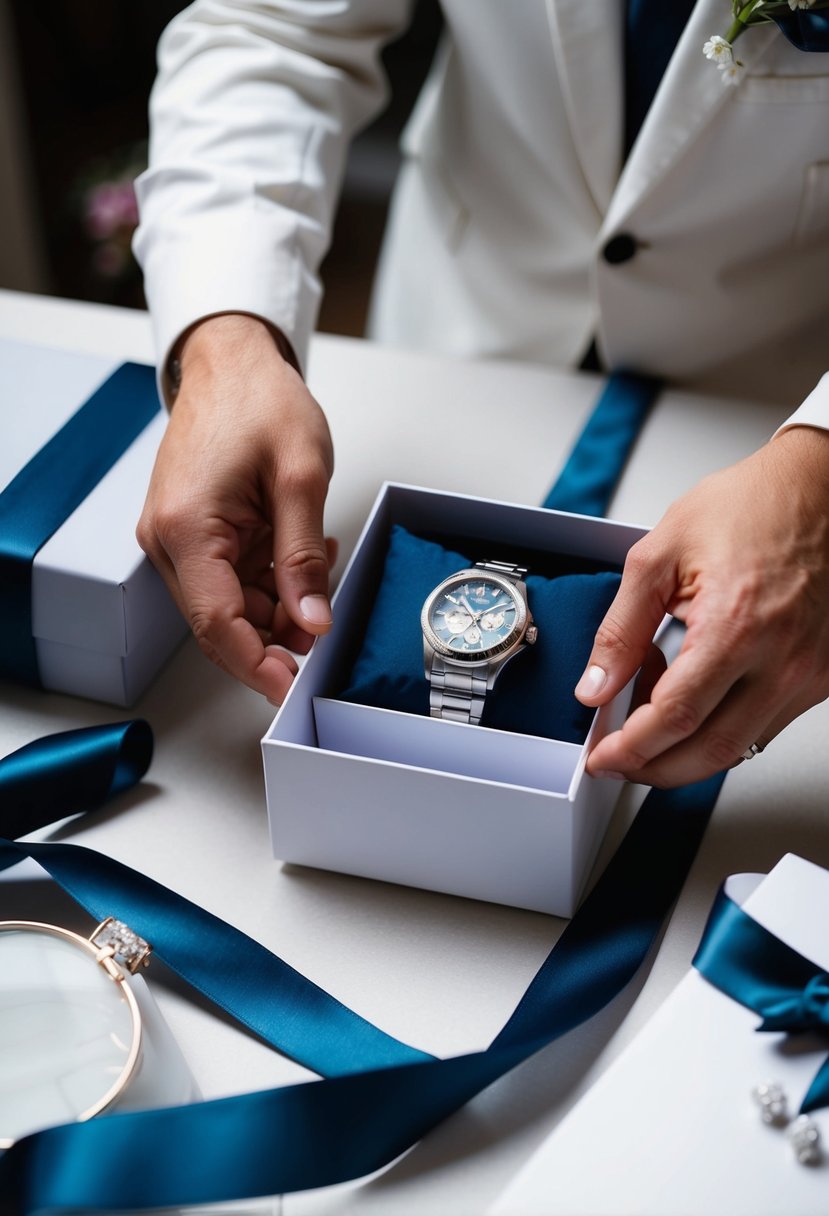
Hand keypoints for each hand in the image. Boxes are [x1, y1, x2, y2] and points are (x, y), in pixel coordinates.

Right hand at [137, 314, 335, 703]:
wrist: (232, 361)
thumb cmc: (259, 401)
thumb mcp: (300, 478)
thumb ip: (304, 558)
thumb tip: (312, 621)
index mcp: (187, 528)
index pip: (216, 623)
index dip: (255, 664)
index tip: (290, 687)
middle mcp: (168, 539)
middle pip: (220, 621)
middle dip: (276, 636)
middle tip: (324, 630)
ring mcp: (176, 537)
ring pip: (229, 604)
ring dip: (278, 606)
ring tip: (321, 571)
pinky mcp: (191, 532)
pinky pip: (231, 578)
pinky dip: (270, 580)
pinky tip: (302, 557)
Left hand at [575, 426, 828, 786]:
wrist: (817, 489)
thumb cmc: (749, 508)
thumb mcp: (658, 556)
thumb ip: (620, 629)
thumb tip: (595, 686)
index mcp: (736, 626)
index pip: (675, 717)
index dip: (631, 747)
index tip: (603, 755)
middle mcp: (782, 660)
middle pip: (710, 751)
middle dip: (654, 768)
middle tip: (619, 762)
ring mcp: (808, 674)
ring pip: (739, 748)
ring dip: (686, 753)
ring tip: (648, 726)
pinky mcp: (819, 677)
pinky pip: (764, 725)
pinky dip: (721, 727)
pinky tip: (693, 702)